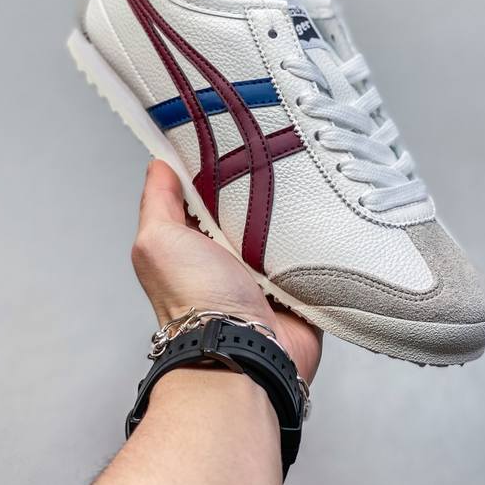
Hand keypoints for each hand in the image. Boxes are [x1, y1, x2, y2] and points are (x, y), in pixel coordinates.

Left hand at [131, 160, 321, 382]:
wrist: (244, 351)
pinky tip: (327, 212)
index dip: (218, 164)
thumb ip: (157, 201)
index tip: (234, 133)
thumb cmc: (195, 300)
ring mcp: (268, 271)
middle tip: (279, 149)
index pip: (207, 191)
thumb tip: (159, 163)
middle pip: (251, 205)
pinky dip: (321, 237)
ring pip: (286, 226)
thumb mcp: (158, 241)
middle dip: (264, 182)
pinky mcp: (301, 285)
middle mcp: (230, 255)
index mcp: (195, 241)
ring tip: (308, 175)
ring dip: (295, 210)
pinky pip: (316, 252)